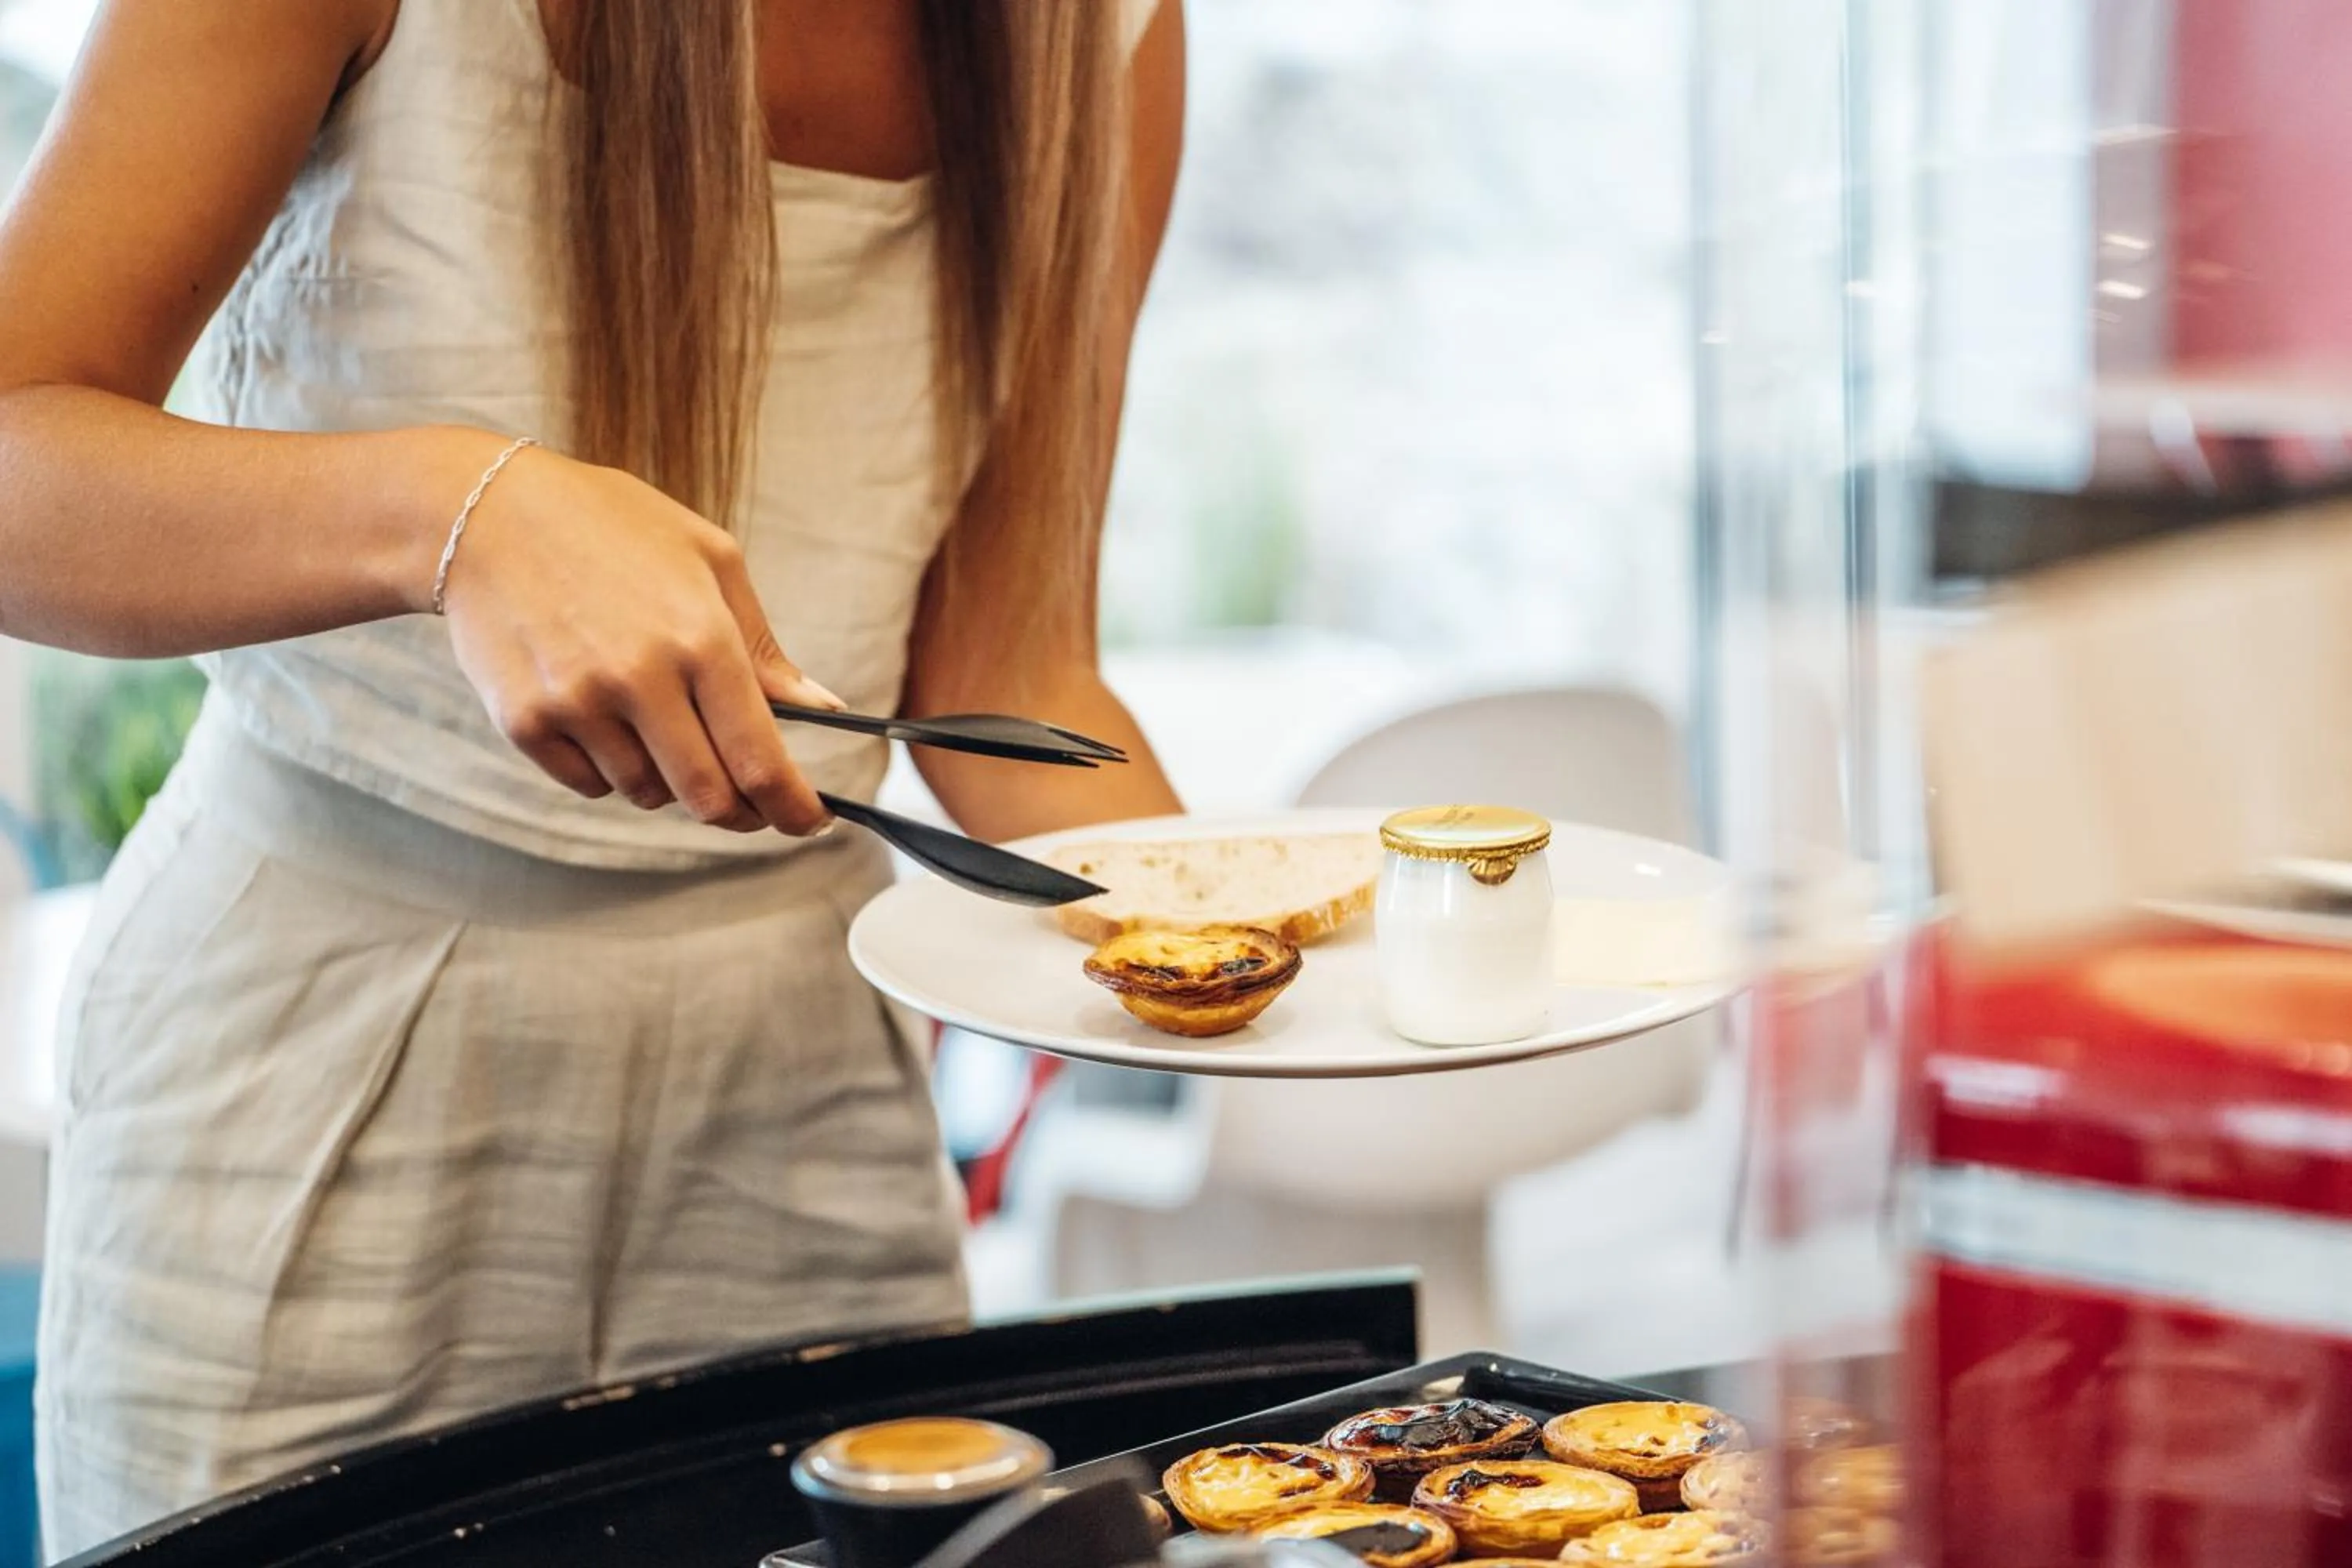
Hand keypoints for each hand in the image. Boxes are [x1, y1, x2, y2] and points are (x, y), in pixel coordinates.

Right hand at [433, 439, 835, 835]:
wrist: (483, 515)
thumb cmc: (609, 526)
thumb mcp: (708, 558)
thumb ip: (764, 646)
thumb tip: (823, 709)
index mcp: (700, 638)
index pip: (760, 760)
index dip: (793, 807)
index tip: (810, 821)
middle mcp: (639, 678)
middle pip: (707, 798)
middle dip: (739, 812)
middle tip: (748, 803)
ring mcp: (577, 704)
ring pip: (646, 794)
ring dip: (667, 781)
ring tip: (655, 721)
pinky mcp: (524, 722)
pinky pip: (589, 784)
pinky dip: (608, 769)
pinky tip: (602, 715)